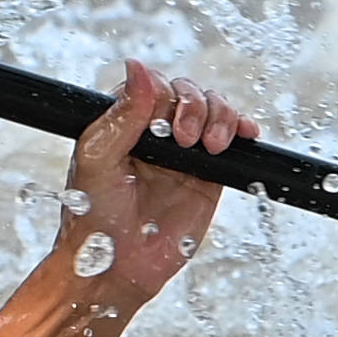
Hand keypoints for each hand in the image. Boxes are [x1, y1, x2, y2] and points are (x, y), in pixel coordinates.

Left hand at [56, 58, 254, 305]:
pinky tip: (244, 134)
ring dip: (220, 116)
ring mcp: (183, 153)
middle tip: (185, 138)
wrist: (116, 269)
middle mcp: (154, 134)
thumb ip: (121, 115)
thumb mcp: (98, 161)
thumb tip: (138, 67)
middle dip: (195, 106)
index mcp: (123, 124)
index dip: (164, 95)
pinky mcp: (208, 176)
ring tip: (209, 146)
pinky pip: (233, 142)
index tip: (161, 123)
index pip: (153, 86)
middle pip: (188, 92)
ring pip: (213, 110)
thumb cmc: (93, 219)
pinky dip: (242, 130)